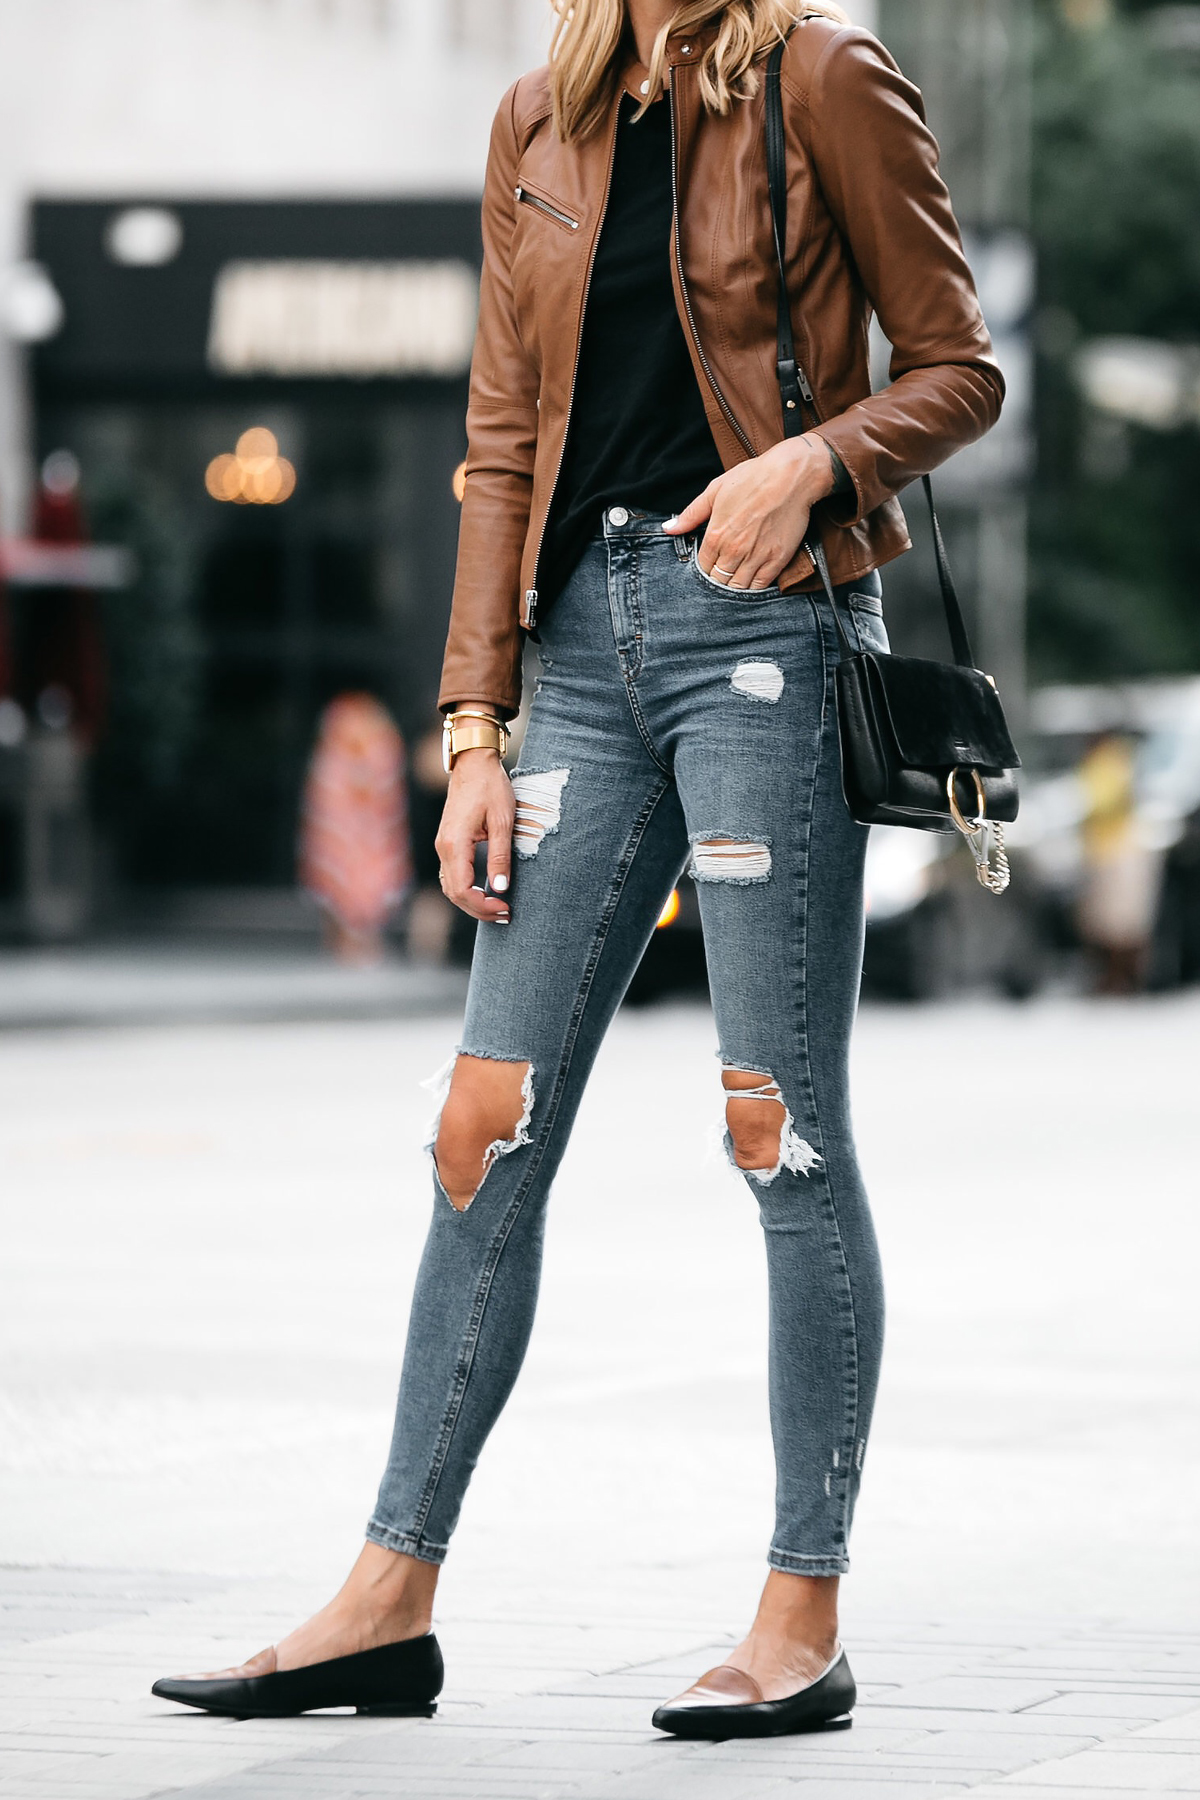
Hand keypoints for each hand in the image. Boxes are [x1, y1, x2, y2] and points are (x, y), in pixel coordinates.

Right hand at [435, 748, 512, 923]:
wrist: (473, 764)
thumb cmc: (491, 787)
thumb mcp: (503, 822)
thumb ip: (500, 857)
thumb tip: (500, 888)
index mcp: (455, 844)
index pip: (463, 889)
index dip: (483, 906)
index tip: (506, 908)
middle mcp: (443, 848)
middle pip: (454, 893)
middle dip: (479, 909)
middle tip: (505, 915)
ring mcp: (442, 846)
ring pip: (451, 887)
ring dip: (472, 902)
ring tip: (498, 908)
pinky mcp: (447, 843)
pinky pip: (451, 875)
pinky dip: (466, 890)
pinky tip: (484, 893)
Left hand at [662, 433, 836, 588]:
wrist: (792, 475)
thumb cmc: (753, 478)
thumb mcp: (716, 490)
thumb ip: (691, 514)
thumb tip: (669, 529)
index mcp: (716, 534)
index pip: (702, 566)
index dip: (704, 568)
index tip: (709, 565)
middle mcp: (734, 550)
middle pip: (718, 580)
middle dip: (717, 579)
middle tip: (721, 575)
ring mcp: (756, 557)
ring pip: (738, 587)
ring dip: (733, 586)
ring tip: (734, 580)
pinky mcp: (777, 559)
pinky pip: (761, 585)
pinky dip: (754, 587)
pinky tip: (751, 581)